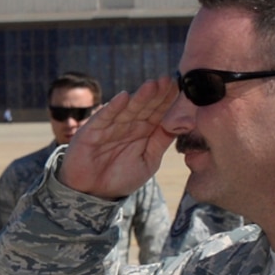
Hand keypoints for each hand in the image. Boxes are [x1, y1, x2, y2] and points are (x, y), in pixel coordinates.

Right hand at [56, 78, 179, 199]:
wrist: (92, 194)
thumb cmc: (120, 178)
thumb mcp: (148, 161)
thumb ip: (161, 141)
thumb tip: (182, 123)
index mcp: (143, 131)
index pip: (158, 113)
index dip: (168, 101)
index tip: (181, 89)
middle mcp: (128, 125)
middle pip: (145, 107)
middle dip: (156, 94)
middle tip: (168, 80)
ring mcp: (111, 126)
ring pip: (128, 109)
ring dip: (140, 97)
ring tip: (152, 84)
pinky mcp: (92, 130)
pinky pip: (105, 117)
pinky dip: (113, 107)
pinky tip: (124, 97)